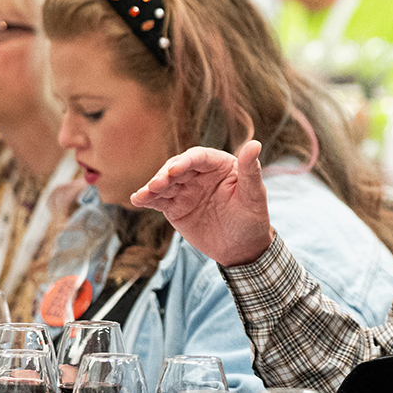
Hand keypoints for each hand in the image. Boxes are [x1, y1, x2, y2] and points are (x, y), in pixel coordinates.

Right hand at [130, 141, 273, 265]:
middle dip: (165, 174)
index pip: (199, 158)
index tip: (175, 170)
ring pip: (165, 183)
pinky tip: (137, 200)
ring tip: (145, 194)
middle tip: (157, 184)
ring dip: (153, 187)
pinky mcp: (174, 207)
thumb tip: (255, 144)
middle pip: (177, 168)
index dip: (186, 161)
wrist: (242, 249)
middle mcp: (199, 174)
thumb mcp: (254, 196)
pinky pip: (158, 201)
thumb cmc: (253, 218)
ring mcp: (185, 190)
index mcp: (219, 165)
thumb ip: (250, 170)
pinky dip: (146, 199)